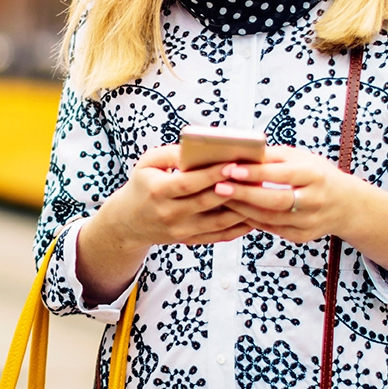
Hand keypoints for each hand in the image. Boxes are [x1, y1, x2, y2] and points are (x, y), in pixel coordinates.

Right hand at [75, 145, 251, 304]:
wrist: (128, 222)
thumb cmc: (142, 185)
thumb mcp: (147, 163)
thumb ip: (172, 153)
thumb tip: (200, 148)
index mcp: (158, 192)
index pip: (188, 183)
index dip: (212, 174)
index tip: (233, 162)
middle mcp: (169, 214)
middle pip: (206, 202)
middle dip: (232, 188)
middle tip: (255, 175)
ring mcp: (180, 231)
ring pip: (217, 222)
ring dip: (241, 209)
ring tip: (259, 193)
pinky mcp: (189, 240)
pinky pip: (218, 236)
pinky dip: (238, 227)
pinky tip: (253, 214)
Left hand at [215, 145, 387, 279]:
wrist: (345, 204)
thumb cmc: (317, 174)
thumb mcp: (301, 158)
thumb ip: (272, 157)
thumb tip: (240, 151)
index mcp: (314, 176)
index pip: (281, 174)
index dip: (255, 173)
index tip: (230, 168)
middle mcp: (314, 201)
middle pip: (274, 200)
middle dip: (243, 194)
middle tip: (217, 186)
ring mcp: (308, 222)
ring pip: (269, 218)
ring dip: (241, 208)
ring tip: (220, 198)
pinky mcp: (300, 236)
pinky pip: (270, 228)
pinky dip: (250, 219)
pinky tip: (234, 210)